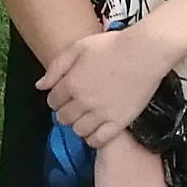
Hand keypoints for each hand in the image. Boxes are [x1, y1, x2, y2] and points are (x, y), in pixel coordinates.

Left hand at [39, 20, 171, 148]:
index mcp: (70, 83)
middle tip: (76, 106)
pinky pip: (98, 140)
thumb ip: (57, 66)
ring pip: (79, 131)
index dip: (57, 99)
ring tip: (86, 117)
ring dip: (79, 125)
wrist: (145, 52)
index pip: (53, 101)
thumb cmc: (112, 45)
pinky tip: (96, 130)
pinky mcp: (118, 122)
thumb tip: (40, 86)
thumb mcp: (79, 47)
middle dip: (66, 113)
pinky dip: (93, 138)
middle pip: (64, 118)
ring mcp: (101, 114)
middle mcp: (82, 102)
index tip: (65, 95)